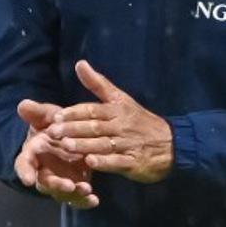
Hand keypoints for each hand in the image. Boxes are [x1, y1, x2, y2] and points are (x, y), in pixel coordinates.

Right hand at [14, 99, 97, 208]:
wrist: (69, 136)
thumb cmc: (54, 126)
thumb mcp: (48, 116)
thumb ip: (37, 113)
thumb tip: (23, 104)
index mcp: (33, 154)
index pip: (24, 165)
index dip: (24, 172)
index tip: (27, 180)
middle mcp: (43, 171)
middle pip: (45, 183)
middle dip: (56, 185)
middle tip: (69, 185)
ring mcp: (59, 181)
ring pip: (62, 193)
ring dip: (73, 194)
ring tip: (87, 189)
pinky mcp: (73, 186)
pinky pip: (77, 198)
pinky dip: (84, 201)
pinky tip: (94, 200)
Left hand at [47, 60, 173, 183]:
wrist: (172, 143)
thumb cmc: (140, 120)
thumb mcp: (121, 99)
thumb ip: (98, 83)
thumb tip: (80, 63)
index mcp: (116, 110)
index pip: (92, 110)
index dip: (74, 113)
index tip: (56, 116)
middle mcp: (121, 126)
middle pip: (95, 127)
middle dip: (73, 129)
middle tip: (53, 132)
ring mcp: (128, 145)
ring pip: (103, 144)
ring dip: (84, 145)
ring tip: (66, 146)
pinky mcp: (134, 162)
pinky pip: (117, 162)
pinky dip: (105, 162)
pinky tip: (90, 163)